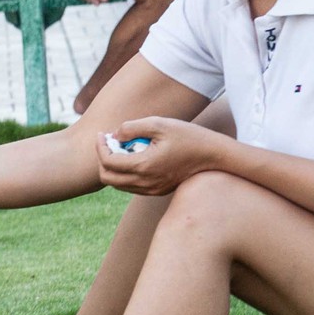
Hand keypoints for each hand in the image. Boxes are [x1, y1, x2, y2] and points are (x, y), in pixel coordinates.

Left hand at [94, 116, 229, 196]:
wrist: (213, 156)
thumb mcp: (159, 124)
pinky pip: (132, 186)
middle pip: (107, 178)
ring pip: (118, 184)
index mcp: (143, 166)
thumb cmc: (188, 136)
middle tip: (109, 141)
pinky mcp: (158, 191)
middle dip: (102, 158)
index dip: (99, 146)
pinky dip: (126, 173)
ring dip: (113, 166)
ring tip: (123, 147)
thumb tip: (115, 135)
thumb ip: (132, 128)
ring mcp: (152, 189)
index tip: (103, 133)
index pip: (107, 161)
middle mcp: (145, 182)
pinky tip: (135, 156)